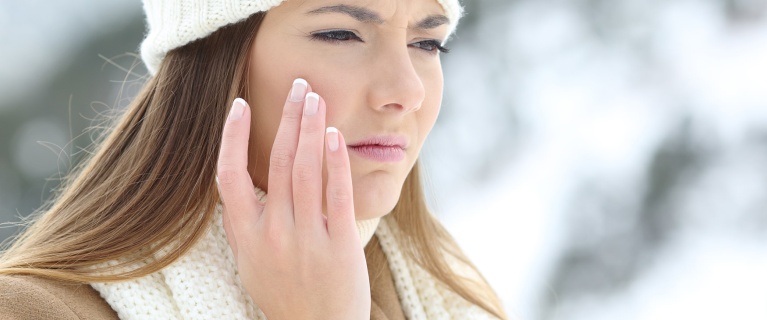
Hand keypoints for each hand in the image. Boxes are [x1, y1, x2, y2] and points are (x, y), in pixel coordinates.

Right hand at [216, 79, 369, 319]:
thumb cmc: (284, 295)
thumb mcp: (251, 264)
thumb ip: (243, 226)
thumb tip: (236, 189)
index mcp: (246, 237)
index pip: (229, 176)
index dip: (231, 137)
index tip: (239, 105)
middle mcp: (273, 234)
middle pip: (276, 162)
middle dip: (288, 118)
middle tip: (298, 85)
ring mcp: (306, 239)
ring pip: (305, 170)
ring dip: (311, 128)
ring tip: (315, 98)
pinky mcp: (340, 245)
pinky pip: (337, 195)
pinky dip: (335, 162)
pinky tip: (335, 136)